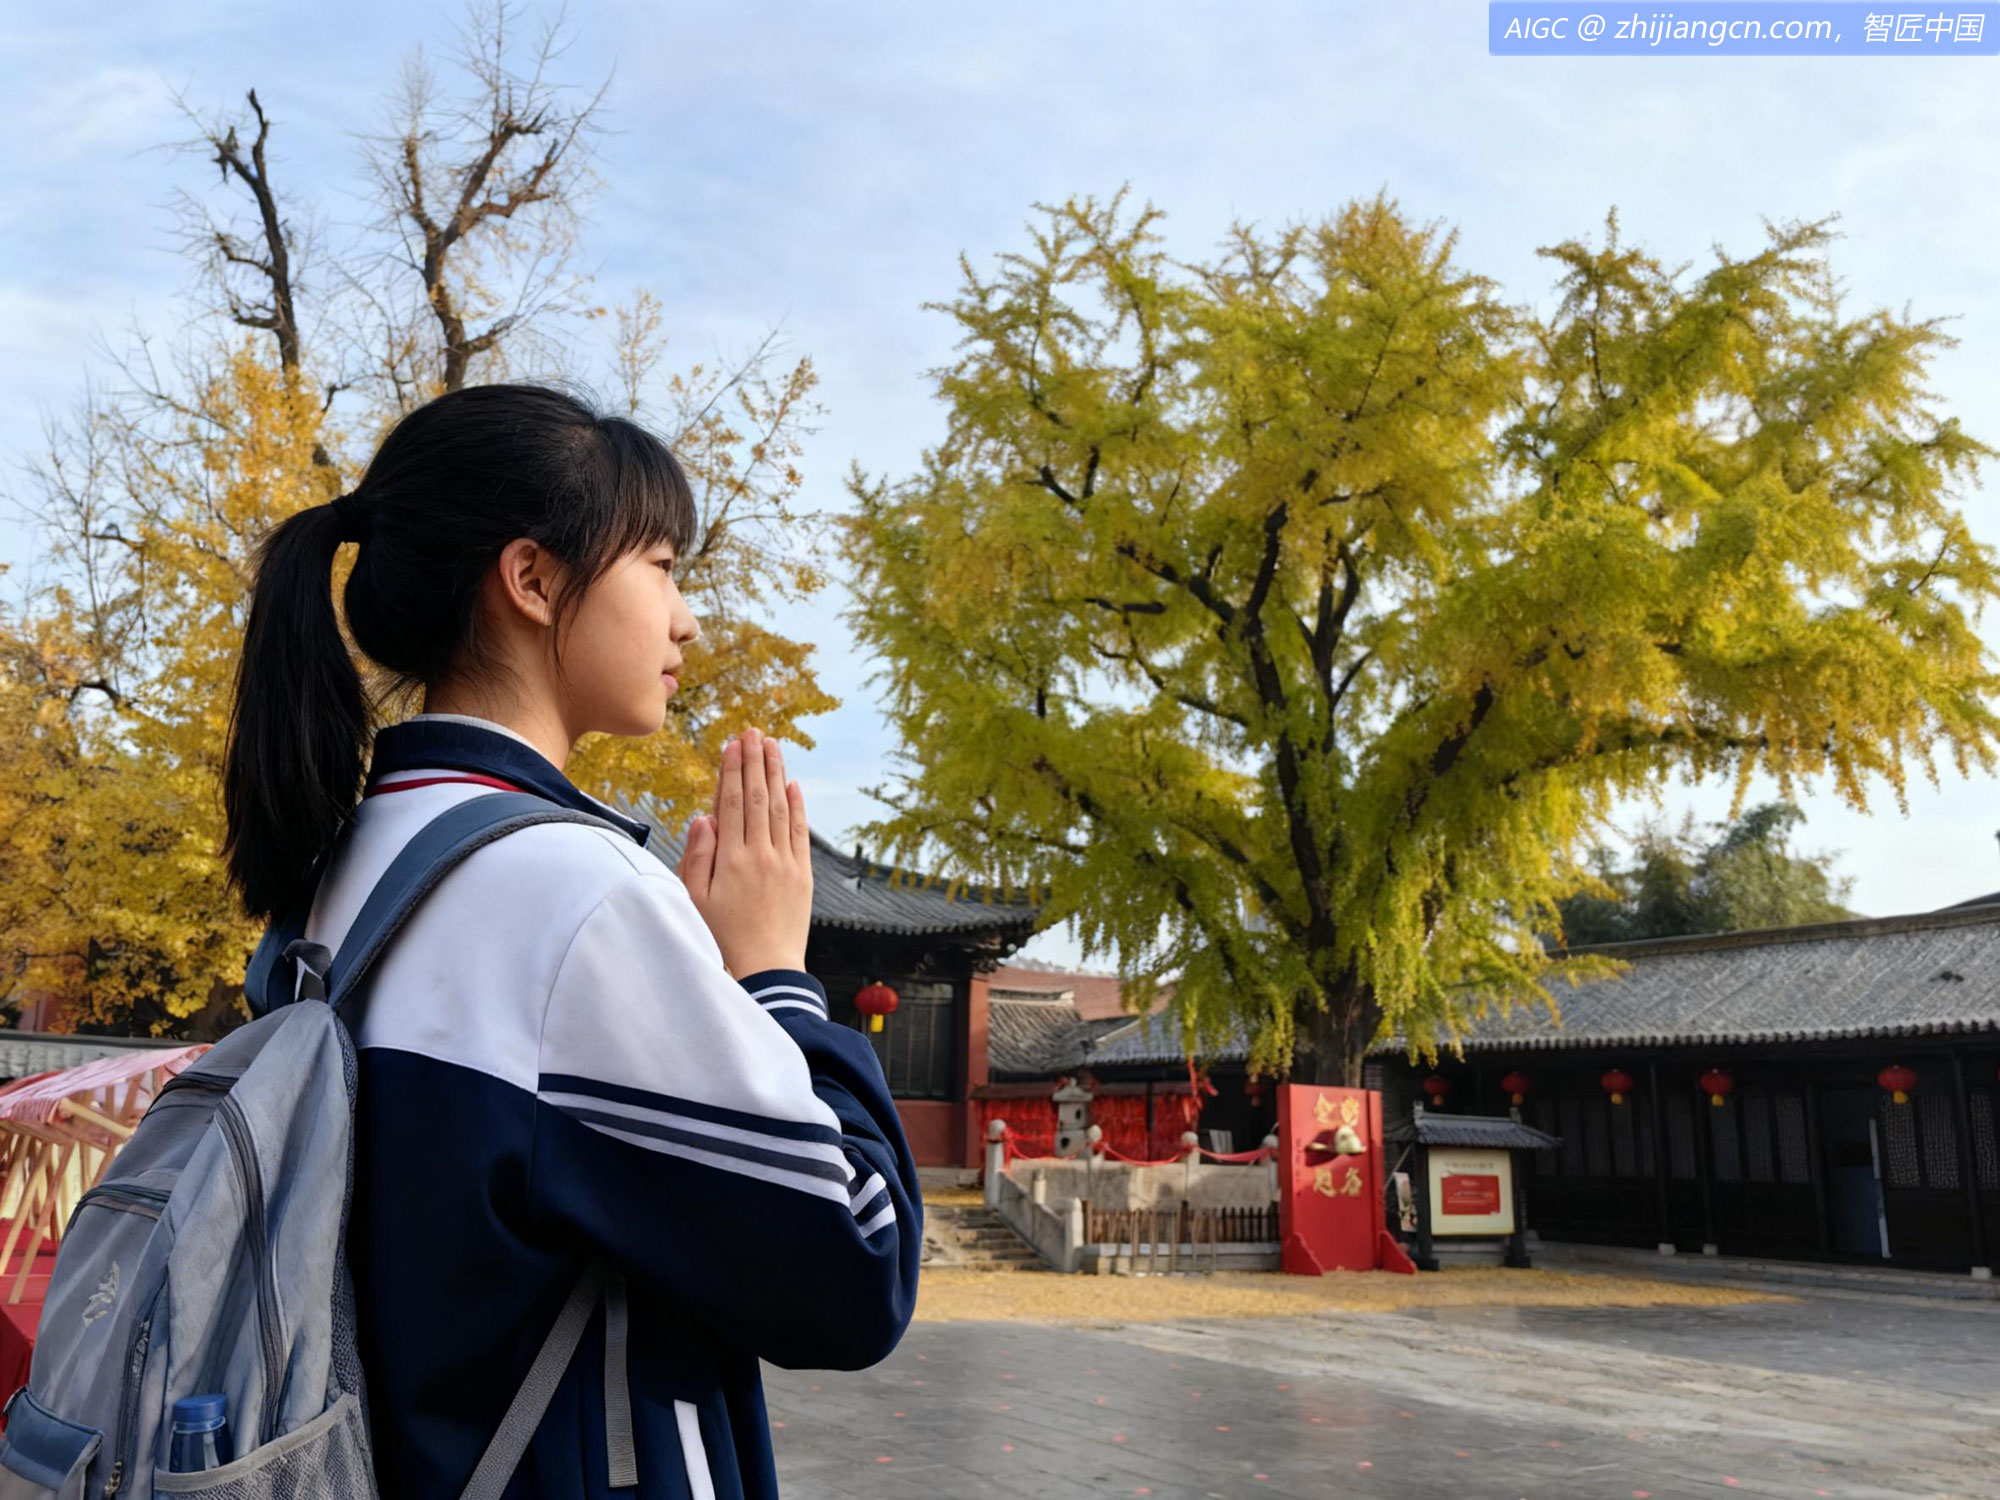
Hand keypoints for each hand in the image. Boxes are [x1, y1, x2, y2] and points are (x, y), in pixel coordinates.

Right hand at [677, 727, 812, 976]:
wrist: (766, 972)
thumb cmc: (721, 940)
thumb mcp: (695, 901)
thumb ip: (698, 856)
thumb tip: (705, 816)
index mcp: (731, 859)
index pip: (733, 802)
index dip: (733, 769)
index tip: (733, 743)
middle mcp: (761, 855)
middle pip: (759, 797)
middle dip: (755, 760)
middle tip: (754, 731)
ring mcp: (785, 864)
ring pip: (781, 808)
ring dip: (777, 773)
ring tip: (773, 745)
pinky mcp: (802, 876)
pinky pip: (801, 833)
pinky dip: (798, 806)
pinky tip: (793, 785)